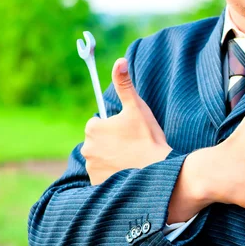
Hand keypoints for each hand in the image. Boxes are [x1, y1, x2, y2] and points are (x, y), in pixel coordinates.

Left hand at [81, 59, 171, 185]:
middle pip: (98, 142)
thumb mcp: (138, 108)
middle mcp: (86, 148)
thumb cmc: (148, 138)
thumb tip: (119, 61)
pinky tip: (127, 172)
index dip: (114, 127)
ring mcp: (91, 167)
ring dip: (111, 159)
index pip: (98, 124)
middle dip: (111, 143)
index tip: (129, 132)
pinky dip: (112, 175)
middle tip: (132, 146)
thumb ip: (125, 85)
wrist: (158, 172)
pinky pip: (103, 176)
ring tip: (132, 160)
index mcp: (93, 128)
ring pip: (100, 158)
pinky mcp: (98, 184)